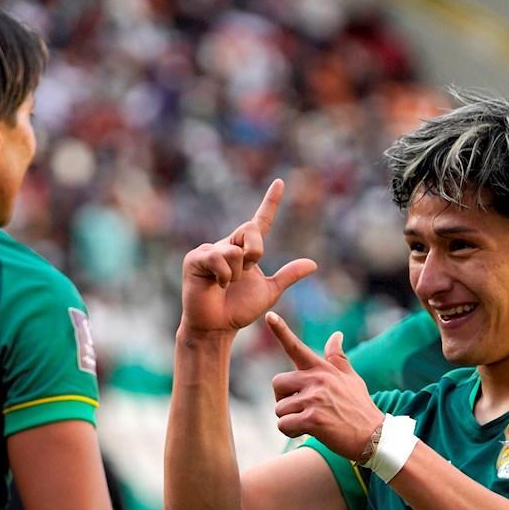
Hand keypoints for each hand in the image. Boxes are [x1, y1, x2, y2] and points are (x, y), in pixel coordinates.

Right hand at [180, 179, 316, 334]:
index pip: (260, 221)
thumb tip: (313, 264)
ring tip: (225, 284)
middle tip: (246, 272)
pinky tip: (216, 284)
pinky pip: (218, 258)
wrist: (217, 327)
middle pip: (250, 230)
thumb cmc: (239, 310)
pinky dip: (223, 276)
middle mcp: (227, 244)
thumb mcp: (270, 291)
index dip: (271, 201)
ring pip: (235, 251)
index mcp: (245, 249)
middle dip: (255, 253)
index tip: (280, 182)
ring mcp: (209, 250)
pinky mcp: (195, 259)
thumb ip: (288, 276)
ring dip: (236, 274)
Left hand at [266, 312, 384, 461]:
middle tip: (299, 408)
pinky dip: (290, 432)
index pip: (297, 347)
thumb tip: (337, 334)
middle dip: (283, 398)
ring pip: (279, 409)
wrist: (374, 435)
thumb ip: (337, 357)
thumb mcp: (351, 378)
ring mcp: (314, 399)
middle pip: (277, 383)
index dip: (281, 331)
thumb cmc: (360, 407)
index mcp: (323, 369)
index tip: (270, 316)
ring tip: (309, 422)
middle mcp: (317, 380)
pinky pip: (283, 425)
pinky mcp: (313, 419)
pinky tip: (304, 432)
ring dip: (289, 419)